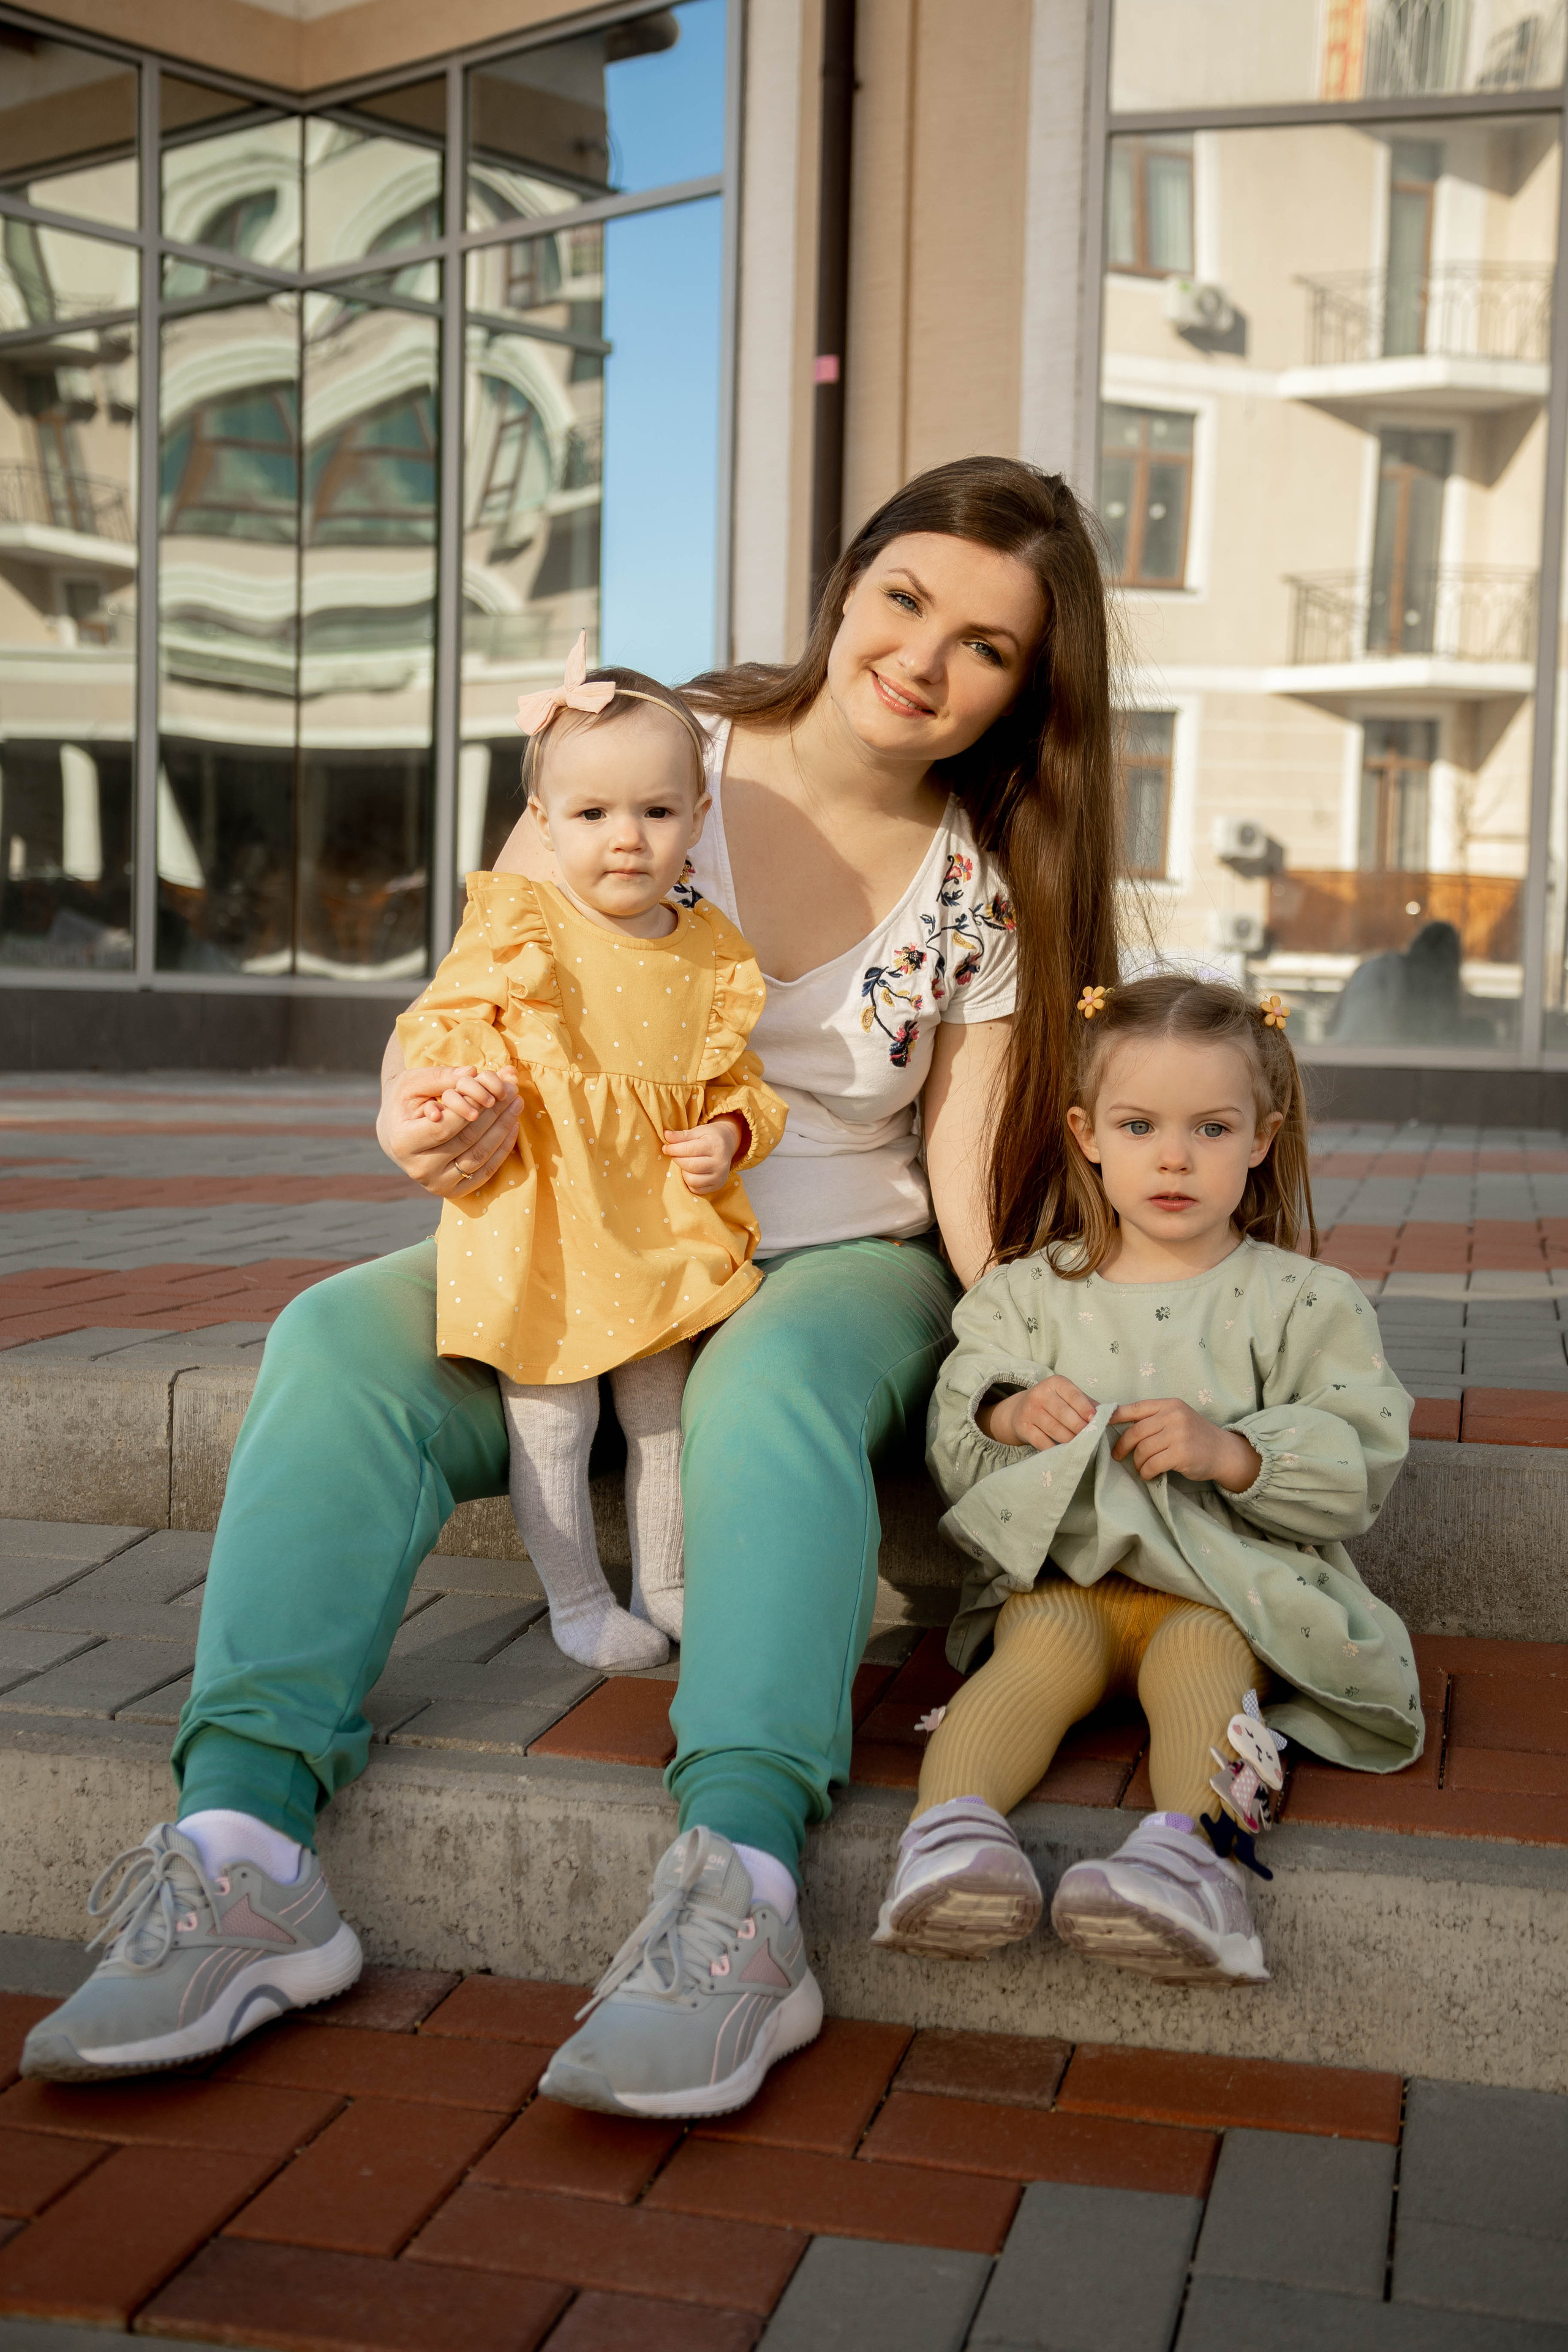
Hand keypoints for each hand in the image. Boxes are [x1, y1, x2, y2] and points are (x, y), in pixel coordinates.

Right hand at [376, 1065, 520, 1198]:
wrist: (396, 1135)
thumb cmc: (404, 1104)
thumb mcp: (412, 1084)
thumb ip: (440, 1076)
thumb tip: (472, 1072)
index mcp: (404, 1143)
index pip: (445, 1126)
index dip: (471, 1107)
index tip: (492, 1089)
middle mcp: (419, 1169)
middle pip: (467, 1140)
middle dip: (494, 1113)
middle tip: (513, 1091)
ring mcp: (437, 1184)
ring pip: (480, 1156)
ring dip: (503, 1128)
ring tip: (516, 1104)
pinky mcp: (453, 1191)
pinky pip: (486, 1171)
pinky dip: (503, 1148)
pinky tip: (512, 1126)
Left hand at [663, 1116, 742, 1196]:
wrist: (727, 1144)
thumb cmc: (710, 1137)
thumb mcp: (698, 1131)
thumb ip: (682, 1135)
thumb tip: (666, 1135)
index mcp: (715, 1146)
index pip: (689, 1150)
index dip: (674, 1149)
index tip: (666, 1148)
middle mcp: (720, 1163)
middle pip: (690, 1166)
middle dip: (677, 1160)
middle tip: (674, 1155)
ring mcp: (720, 1176)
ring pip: (692, 1180)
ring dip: (683, 1172)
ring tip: (685, 1164)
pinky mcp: (717, 1186)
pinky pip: (696, 1189)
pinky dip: (689, 1181)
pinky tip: (691, 1172)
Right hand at [981, 1374, 1097, 1450]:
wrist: (1019, 1410)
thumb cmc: (1052, 1403)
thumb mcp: (1067, 1396)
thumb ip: (1087, 1403)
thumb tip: (1109, 1414)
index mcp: (1055, 1383)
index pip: (1074, 1396)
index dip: (1087, 1410)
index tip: (1097, 1421)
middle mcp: (1040, 1394)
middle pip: (1065, 1414)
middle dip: (1081, 1428)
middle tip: (1092, 1438)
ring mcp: (1030, 1411)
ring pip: (1055, 1429)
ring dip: (1071, 1440)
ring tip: (1082, 1446)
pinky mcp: (1023, 1427)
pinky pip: (1043, 1442)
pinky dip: (1056, 1449)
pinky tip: (1065, 1452)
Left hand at [1110, 1397, 1261, 1489]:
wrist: (1223, 1451)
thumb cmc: (1194, 1436)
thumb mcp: (1176, 1419)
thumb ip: (1153, 1419)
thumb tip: (1117, 1422)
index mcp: (1169, 1405)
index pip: (1135, 1408)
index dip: (1114, 1416)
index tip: (1099, 1424)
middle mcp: (1173, 1416)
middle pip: (1136, 1432)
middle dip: (1123, 1446)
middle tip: (1118, 1456)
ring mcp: (1179, 1434)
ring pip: (1143, 1450)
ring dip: (1137, 1463)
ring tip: (1141, 1468)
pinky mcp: (1182, 1454)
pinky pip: (1153, 1464)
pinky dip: (1146, 1472)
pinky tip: (1149, 1474)